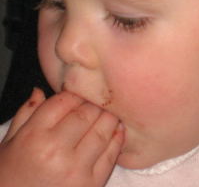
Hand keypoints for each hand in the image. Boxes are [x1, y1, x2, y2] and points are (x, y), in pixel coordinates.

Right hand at [0, 88, 123, 186]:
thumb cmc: (9, 178)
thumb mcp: (8, 145)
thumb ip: (25, 115)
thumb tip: (40, 90)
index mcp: (34, 137)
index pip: (64, 101)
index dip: (74, 95)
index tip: (78, 96)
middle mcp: (56, 150)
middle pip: (87, 112)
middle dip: (93, 104)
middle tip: (95, 103)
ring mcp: (77, 168)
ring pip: (104, 129)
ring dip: (109, 117)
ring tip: (107, 114)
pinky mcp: (93, 183)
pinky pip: (112, 153)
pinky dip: (117, 137)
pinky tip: (115, 130)